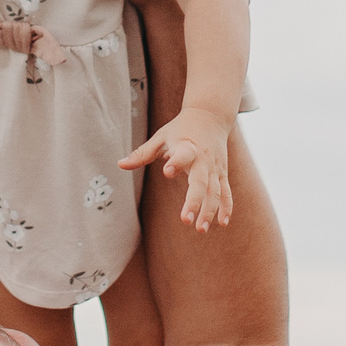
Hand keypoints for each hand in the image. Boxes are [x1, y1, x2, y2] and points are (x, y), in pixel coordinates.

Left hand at [120, 107, 234, 229]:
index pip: (183, 154)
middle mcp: (203, 159)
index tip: (167, 171)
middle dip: (194, 201)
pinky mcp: (222, 173)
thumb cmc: (180, 128)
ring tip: (200, 229)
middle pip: (201, 182)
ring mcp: (215, 168)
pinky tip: (223, 223)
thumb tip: (119, 165)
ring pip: (215, 191)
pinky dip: (226, 207)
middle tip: (185, 220)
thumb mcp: (161, 137)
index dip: (176, 162)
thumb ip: (142, 153)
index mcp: (187, 146)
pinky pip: (226, 192)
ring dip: (209, 211)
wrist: (210, 116)